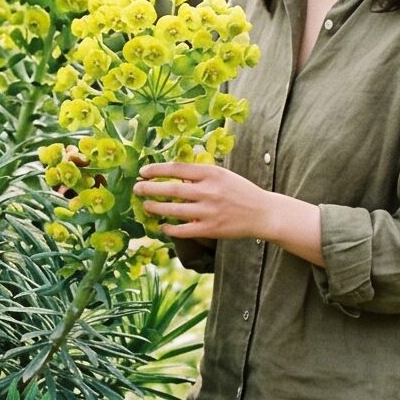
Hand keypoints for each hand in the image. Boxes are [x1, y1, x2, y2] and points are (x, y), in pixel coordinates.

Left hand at [134, 159, 281, 242]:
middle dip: (150, 189)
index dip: (157, 170)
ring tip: (145, 205)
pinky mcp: (210, 229)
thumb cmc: (240, 192)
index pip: (177, 169)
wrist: (263, 213)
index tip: (143, 172)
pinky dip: (170, 228)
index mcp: (211, 173)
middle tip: (137, 189)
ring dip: (156, 208)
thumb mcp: (222, 175)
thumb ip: (199, 174)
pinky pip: (183, 230)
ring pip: (174, 210)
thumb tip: (172, 173)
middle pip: (171, 189)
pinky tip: (162, 226)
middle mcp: (209, 191)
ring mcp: (209, 211)